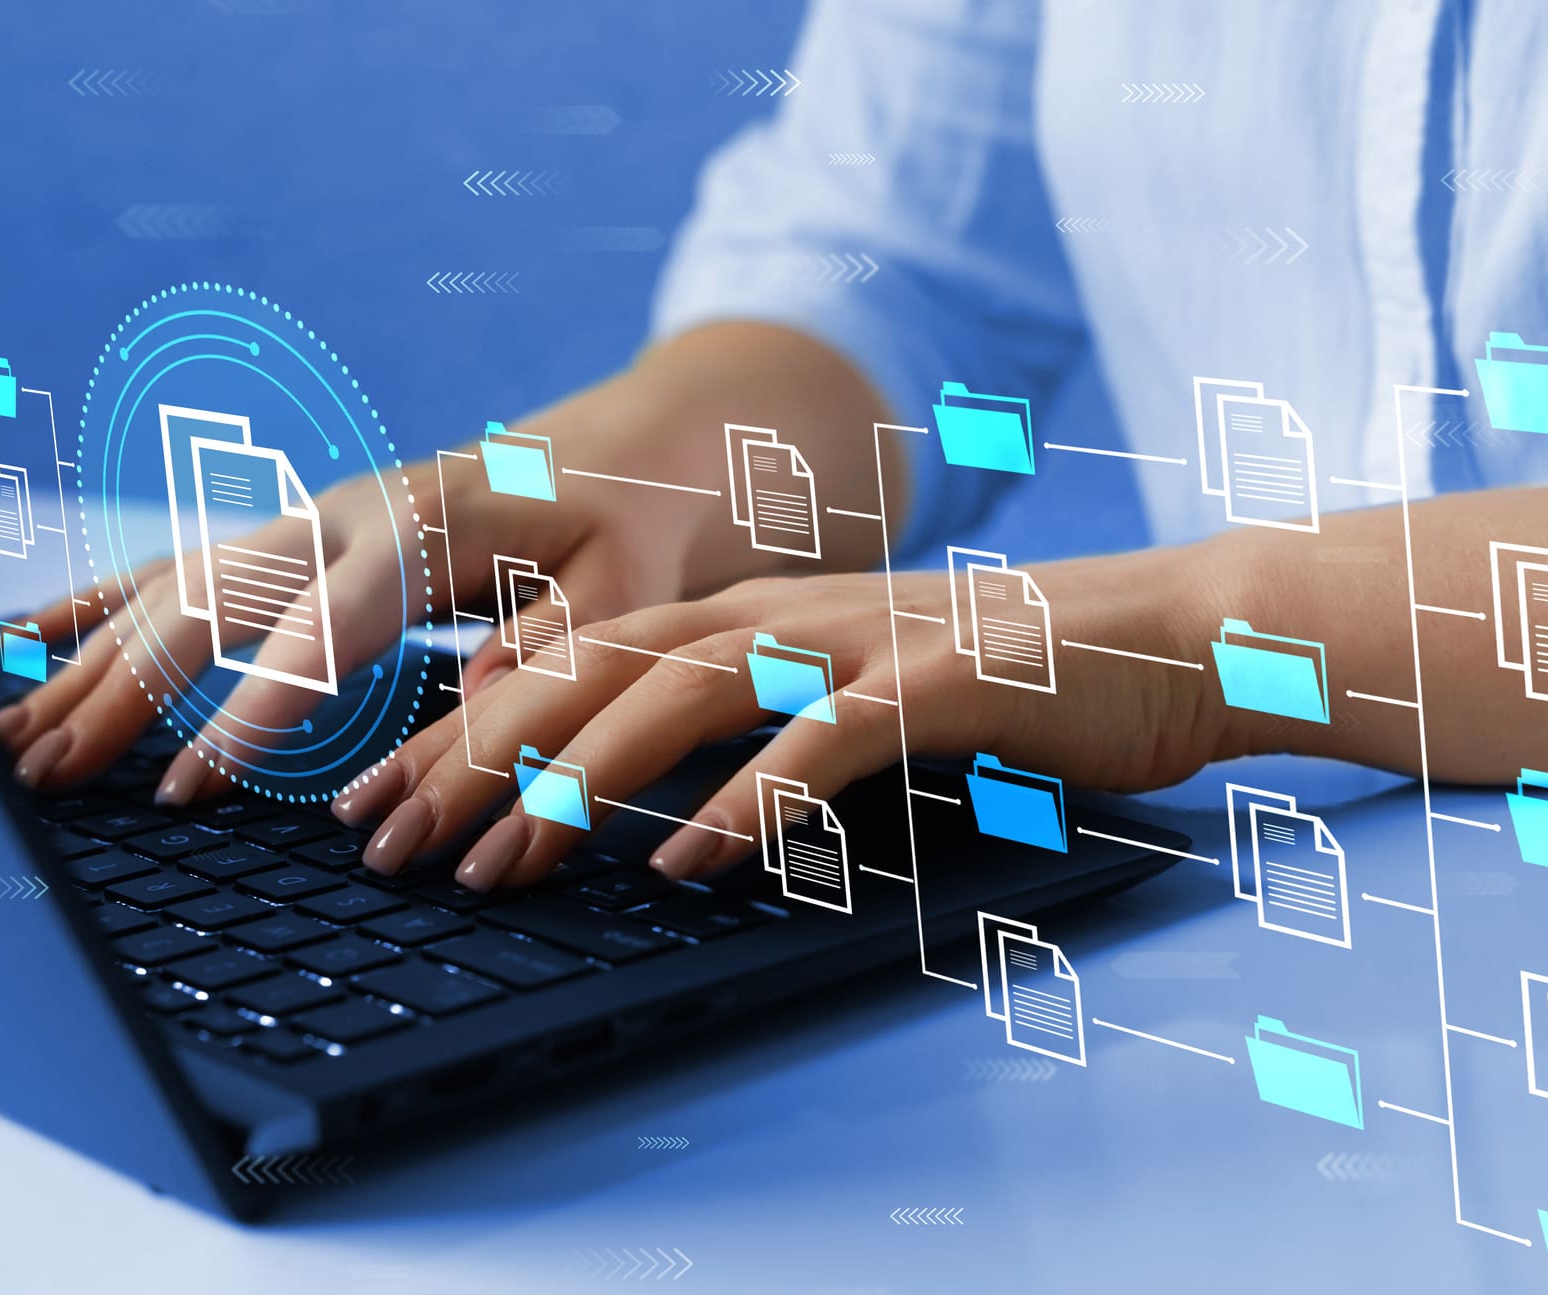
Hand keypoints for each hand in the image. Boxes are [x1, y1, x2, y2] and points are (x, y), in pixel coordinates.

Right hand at [0, 398, 718, 795]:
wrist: (621, 452)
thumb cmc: (631, 531)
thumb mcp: (630, 590)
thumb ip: (559, 650)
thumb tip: (482, 708)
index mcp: (427, 526)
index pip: (327, 624)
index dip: (257, 705)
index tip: (191, 782)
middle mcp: (342, 514)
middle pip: (210, 603)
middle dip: (125, 694)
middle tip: (54, 779)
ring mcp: (304, 521)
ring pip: (170, 588)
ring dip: (88, 666)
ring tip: (11, 743)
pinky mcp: (289, 539)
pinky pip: (174, 568)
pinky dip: (97, 606)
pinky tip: (23, 643)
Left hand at [334, 546, 1233, 889]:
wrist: (1173, 632)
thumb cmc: (1001, 682)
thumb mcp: (846, 695)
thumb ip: (746, 726)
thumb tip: (636, 809)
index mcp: (749, 617)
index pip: (573, 659)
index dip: (462, 729)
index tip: (374, 799)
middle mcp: (784, 615)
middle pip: (595, 667)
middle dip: (479, 755)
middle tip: (388, 838)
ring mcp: (860, 641)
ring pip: (688, 688)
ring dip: (588, 773)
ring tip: (507, 850)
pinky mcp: (942, 684)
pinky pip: (827, 742)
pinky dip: (751, 800)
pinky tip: (689, 864)